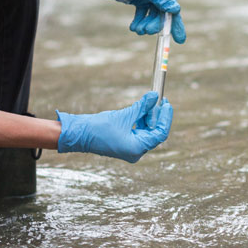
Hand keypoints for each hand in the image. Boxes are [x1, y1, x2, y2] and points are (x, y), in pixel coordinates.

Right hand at [56, 92, 172, 162]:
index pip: (160, 133)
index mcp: (137, 148)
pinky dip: (141, 120)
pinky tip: (142, 108)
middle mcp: (136, 151)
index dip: (165, 118)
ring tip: (150, 101)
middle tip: (160, 99)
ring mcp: (130, 148)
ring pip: (146, 131)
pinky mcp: (125, 144)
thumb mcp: (124, 115)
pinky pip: (138, 132)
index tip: (167, 103)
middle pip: (154, 133)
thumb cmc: (100, 127)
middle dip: (158, 116)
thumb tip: (155, 96)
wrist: (80, 134)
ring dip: (149, 116)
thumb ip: (142, 107)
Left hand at [82, 0, 185, 42]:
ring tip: (137, 30)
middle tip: (147, 31)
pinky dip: (140, 22)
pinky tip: (133, 27)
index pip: (171, 5)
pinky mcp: (140, 1)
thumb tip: (176, 9)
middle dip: (155, 24)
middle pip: (163, 13)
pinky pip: (144, 15)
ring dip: (146, 25)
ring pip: (153, 16)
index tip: (179, 39)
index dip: (175, 22)